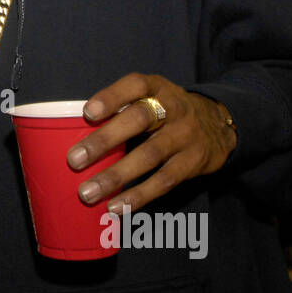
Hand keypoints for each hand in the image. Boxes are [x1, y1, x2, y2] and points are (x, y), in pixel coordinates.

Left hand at [65, 73, 235, 213]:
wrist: (220, 125)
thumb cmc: (166, 111)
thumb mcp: (151, 97)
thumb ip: (123, 108)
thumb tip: (71, 131)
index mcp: (157, 88)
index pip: (135, 85)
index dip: (112, 97)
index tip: (88, 113)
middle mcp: (173, 108)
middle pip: (140, 120)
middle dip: (105, 140)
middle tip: (74, 160)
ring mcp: (185, 136)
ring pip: (149, 155)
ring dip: (116, 176)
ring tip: (87, 193)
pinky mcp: (193, 163)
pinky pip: (164, 181)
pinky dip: (138, 196)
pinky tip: (115, 206)